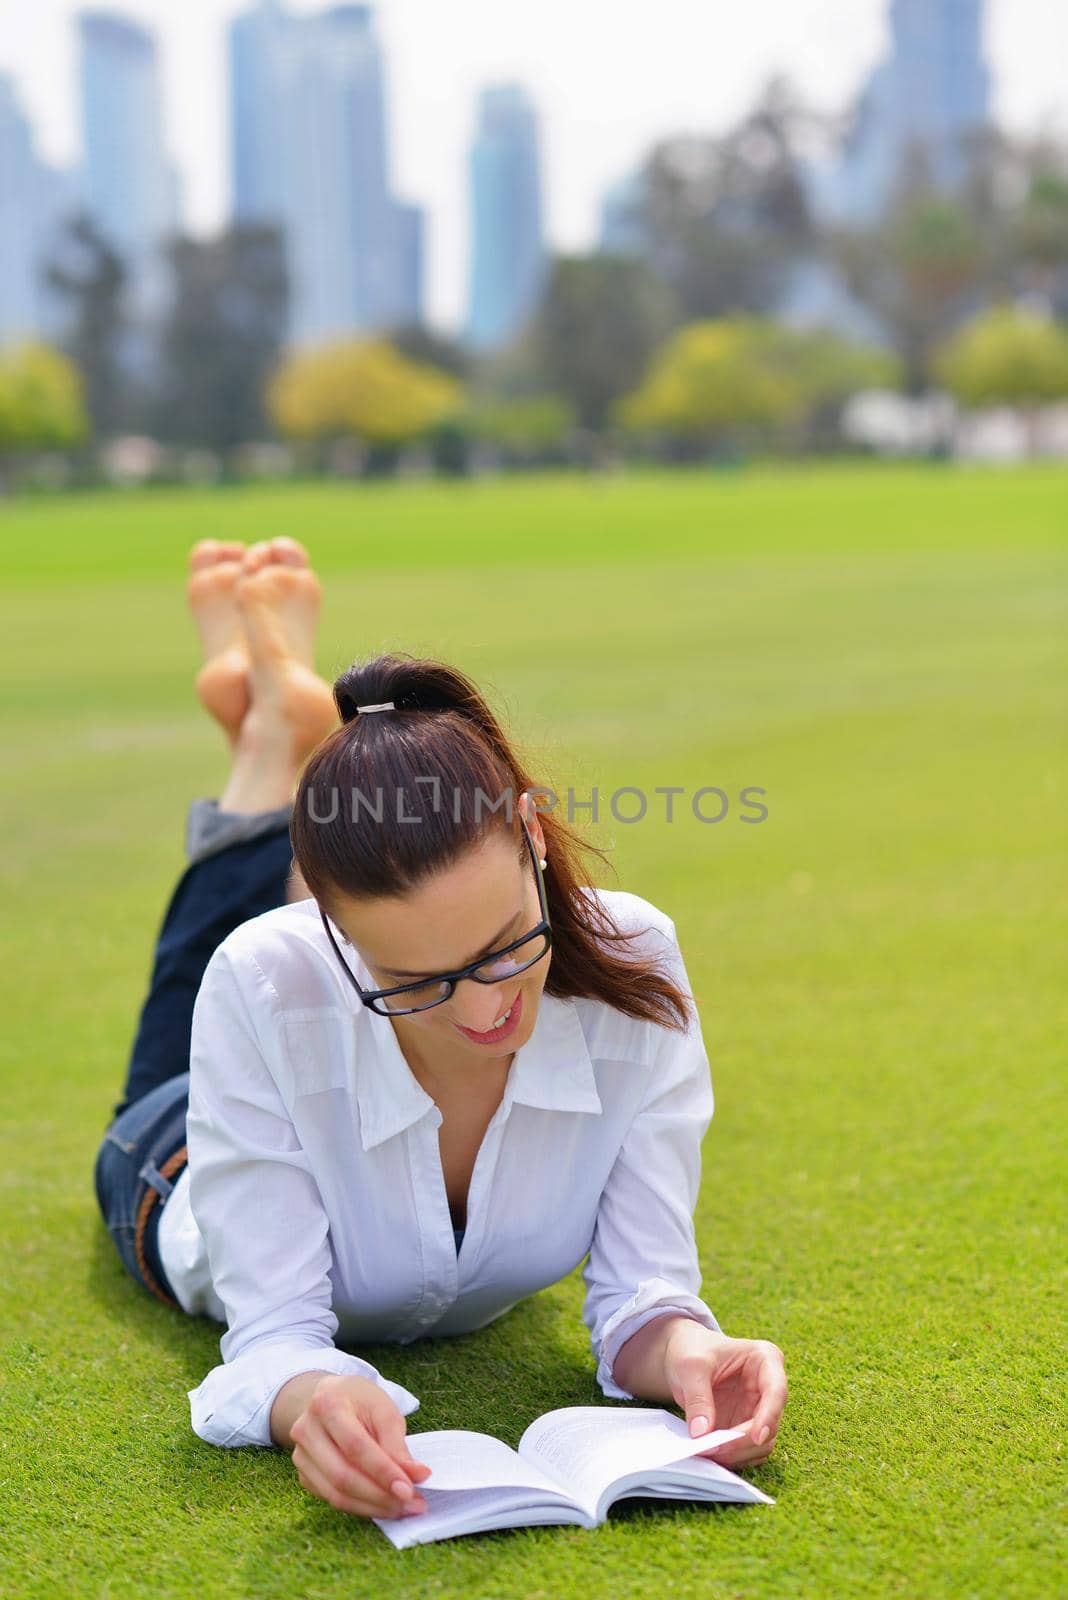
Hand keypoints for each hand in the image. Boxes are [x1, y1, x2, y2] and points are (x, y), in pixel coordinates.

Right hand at [288, 1374, 432, 1518]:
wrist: (331, 1398)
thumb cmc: (360, 1401)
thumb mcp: (384, 1409)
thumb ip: (397, 1444)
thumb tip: (416, 1476)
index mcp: (327, 1403)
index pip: (355, 1446)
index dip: (382, 1471)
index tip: (409, 1490)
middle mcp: (307, 1431)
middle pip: (342, 1476)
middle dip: (380, 1496)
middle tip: (412, 1504)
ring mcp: (301, 1456)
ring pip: (336, 1494)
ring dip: (373, 1508)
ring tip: (402, 1508)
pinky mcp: (304, 1475)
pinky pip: (332, 1500)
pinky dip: (361, 1507)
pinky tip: (383, 1505)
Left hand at [662, 1322, 787, 1467]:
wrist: (683, 1355)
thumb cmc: (693, 1349)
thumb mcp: (691, 1366)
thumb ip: (698, 1398)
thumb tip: (702, 1433)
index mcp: (765, 1360)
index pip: (777, 1391)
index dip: (769, 1416)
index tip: (757, 1437)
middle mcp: (768, 1388)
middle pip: (770, 1424)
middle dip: (743, 1441)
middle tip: (713, 1448)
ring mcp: (759, 1410)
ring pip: (762, 1444)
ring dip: (737, 1454)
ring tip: (708, 1451)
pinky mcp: (747, 1428)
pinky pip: (748, 1451)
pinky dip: (732, 1458)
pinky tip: (712, 1454)